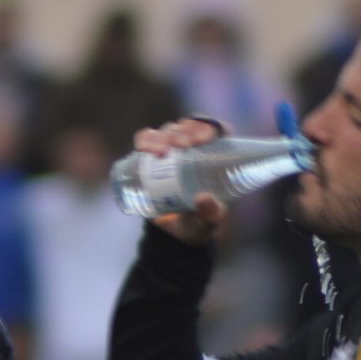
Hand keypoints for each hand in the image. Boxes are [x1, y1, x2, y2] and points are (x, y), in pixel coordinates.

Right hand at [131, 117, 227, 246]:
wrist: (175, 233)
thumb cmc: (200, 221)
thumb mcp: (209, 219)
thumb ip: (210, 212)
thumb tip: (203, 198)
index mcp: (216, 156)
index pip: (216, 131)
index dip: (209, 128)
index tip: (202, 140)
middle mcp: (194, 147)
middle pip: (190, 126)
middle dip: (184, 131)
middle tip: (182, 146)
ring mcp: (173, 150)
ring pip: (168, 130)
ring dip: (163, 135)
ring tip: (161, 151)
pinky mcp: (152, 156)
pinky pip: (146, 140)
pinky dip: (144, 141)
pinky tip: (143, 149)